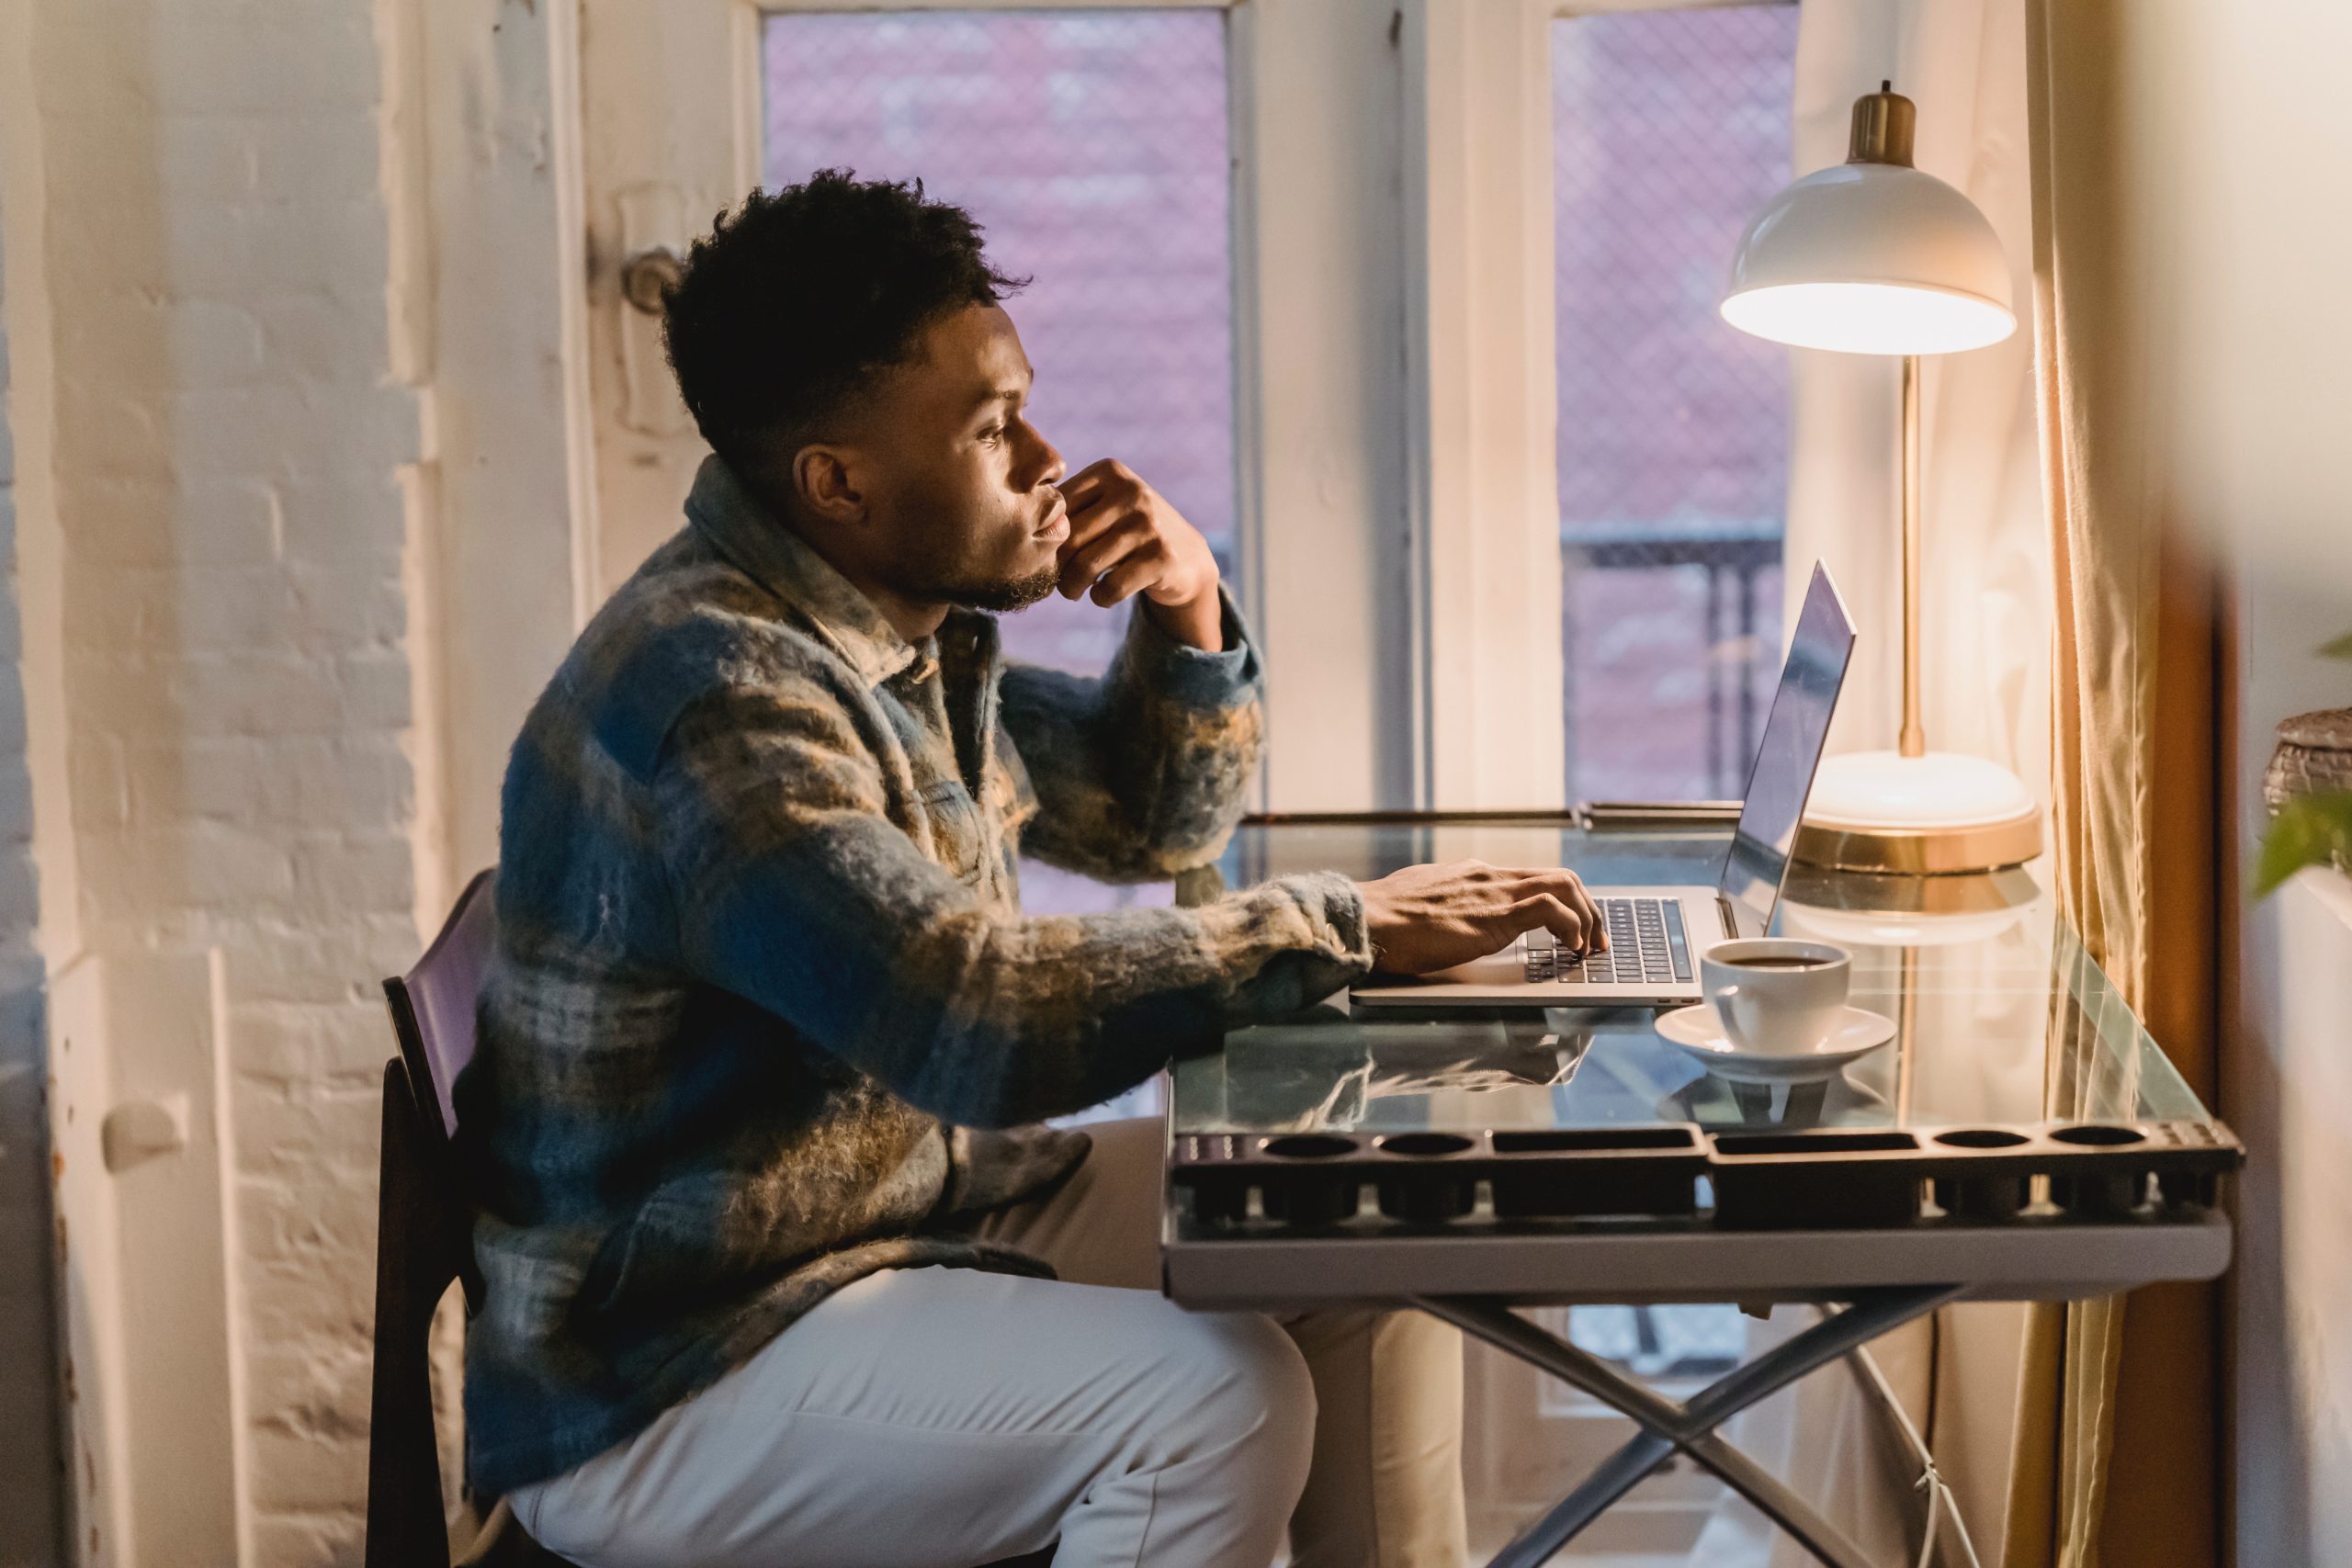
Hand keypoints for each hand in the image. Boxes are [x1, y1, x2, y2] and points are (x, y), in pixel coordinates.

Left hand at [1055, 460, 1222, 650]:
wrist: (1186, 556)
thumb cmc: (1129, 531)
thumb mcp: (1104, 506)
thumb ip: (1068, 510)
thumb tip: (1020, 534)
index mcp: (1110, 471)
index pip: (1057, 509)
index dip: (1045, 539)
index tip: (1047, 557)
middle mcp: (1131, 492)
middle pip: (1069, 539)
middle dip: (1056, 568)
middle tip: (1057, 582)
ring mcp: (1149, 524)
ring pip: (1086, 566)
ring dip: (1072, 588)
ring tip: (1072, 591)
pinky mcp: (1161, 558)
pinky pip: (1111, 587)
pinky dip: (1100, 598)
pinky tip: (1102, 595)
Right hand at [1355, 860, 1607, 975]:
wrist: (1366, 920)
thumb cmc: (1382, 921)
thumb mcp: (1418, 904)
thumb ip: (1440, 906)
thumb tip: (1442, 921)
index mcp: (1470, 875)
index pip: (1531, 877)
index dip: (1561, 902)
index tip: (1571, 928)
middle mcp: (1487, 877)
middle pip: (1558, 876)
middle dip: (1587, 907)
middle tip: (1594, 941)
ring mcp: (1492, 892)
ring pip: (1563, 885)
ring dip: (1588, 917)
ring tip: (1589, 947)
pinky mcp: (1494, 915)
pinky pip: (1550, 908)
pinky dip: (1571, 926)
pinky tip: (1570, 948)